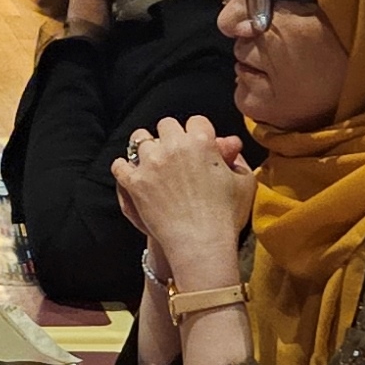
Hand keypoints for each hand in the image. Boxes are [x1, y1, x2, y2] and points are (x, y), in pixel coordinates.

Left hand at [111, 118, 253, 286]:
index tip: (197, 142)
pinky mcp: (135, 182)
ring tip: (151, 159)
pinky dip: (123, 167)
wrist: (201, 243)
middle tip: (174, 151)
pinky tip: (130, 172)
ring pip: (140, 139)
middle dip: (171, 135)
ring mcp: (151, 163)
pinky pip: (120, 165)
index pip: (196, 121)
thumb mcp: (244, 184)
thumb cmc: (227, 216)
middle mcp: (174, 147)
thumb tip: (231, 147)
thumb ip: (238, 161)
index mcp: (202, 142)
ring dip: (146, 147)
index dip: (198, 131)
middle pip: (166, 125)